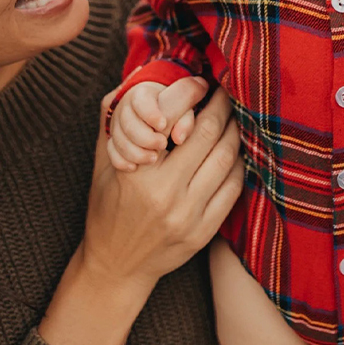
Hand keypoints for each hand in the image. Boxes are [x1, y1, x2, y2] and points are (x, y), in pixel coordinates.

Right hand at [85, 85, 243, 291]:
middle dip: (223, 105)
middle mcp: (164, 194)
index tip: (204, 81)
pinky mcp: (204, 233)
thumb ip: (116, 120)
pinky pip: (233, 187)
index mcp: (137, 171)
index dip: (195, 93)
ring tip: (237, 115)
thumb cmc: (109, 205)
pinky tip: (237, 150)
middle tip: (229, 89)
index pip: (176, 117)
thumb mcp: (103, 162)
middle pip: (208, 133)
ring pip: (226, 158)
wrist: (115, 267)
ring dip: (236, 130)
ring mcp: (187, 216)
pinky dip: (239, 163)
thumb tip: (135, 77)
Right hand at [107, 78, 204, 170]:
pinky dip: (121, 160)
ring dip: (135, 151)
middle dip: (144, 136)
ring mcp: (117, 125)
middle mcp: (126, 108)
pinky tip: (134, 167)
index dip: (150, 113)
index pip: (141, 100)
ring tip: (153, 158)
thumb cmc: (176, 111)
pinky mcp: (113, 141)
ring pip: (118, 138)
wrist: (155, 116)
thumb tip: (179, 138)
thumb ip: (185, 119)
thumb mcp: (184, 110)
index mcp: (144, 94)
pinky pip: (111, 152)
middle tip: (162, 145)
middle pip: (127, 122)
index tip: (163, 125)